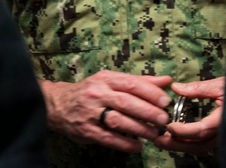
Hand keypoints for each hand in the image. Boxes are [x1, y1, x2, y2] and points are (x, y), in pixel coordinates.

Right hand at [40, 70, 173, 152]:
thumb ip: (140, 82)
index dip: (150, 93)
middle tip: (163, 119)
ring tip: (154, 134)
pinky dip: (124, 143)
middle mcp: (98, 94)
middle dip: (147, 111)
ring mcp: (90, 113)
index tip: (166, 101)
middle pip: (126, 102)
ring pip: (117, 121)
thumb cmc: (92, 91)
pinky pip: (107, 138)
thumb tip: (167, 81)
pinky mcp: (85, 131)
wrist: (58, 104)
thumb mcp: (112, 80)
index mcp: (106, 79)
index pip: (131, 84)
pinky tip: (137, 146)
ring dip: (138, 129)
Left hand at [153, 77, 224, 154]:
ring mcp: (223, 137)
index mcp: (224, 120)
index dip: (183, 131)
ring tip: (163, 140)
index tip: (169, 125)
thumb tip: (176, 88)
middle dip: (176, 144)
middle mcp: (223, 132)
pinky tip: (177, 138)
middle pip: (197, 145)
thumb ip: (198, 88)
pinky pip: (203, 145)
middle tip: (158, 139)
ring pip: (199, 148)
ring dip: (180, 146)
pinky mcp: (220, 137)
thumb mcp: (220, 85)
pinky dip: (188, 143)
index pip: (201, 130)